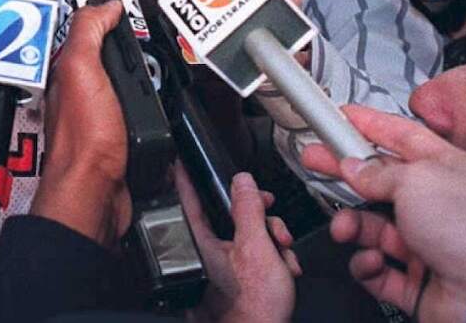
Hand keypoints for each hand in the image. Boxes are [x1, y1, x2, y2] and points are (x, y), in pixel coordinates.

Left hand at [32, 0, 130, 246]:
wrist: (95, 193)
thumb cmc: (84, 139)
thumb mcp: (82, 68)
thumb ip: (89, 31)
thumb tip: (106, 6)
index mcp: (66, 73)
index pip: (83, 33)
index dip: (102, 18)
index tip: (122, 9)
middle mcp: (78, 95)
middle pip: (103, 59)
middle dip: (122, 48)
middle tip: (140, 39)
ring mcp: (97, 119)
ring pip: (119, 87)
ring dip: (136, 80)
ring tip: (149, 69)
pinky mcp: (116, 141)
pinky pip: (132, 115)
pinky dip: (145, 108)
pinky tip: (151, 106)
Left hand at [178, 167, 298, 322]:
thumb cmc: (252, 306)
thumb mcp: (256, 247)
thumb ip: (249, 210)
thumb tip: (242, 182)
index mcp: (203, 240)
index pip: (190, 199)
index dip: (187, 176)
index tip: (180, 160)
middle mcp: (210, 251)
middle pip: (233, 214)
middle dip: (260, 216)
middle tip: (272, 220)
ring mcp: (226, 264)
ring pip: (251, 234)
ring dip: (274, 241)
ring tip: (284, 257)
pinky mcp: (241, 277)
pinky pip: (258, 254)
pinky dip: (275, 258)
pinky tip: (285, 270)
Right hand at [300, 105, 465, 320]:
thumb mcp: (417, 180)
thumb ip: (378, 172)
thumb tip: (355, 169)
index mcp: (447, 170)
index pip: (403, 137)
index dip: (371, 124)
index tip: (343, 116)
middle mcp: (438, 206)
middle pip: (380, 182)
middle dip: (344, 172)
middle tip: (315, 160)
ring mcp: (427, 244)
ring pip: (373, 229)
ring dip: (352, 226)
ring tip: (345, 229)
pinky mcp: (418, 282)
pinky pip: (377, 270)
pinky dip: (368, 265)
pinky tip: (373, 261)